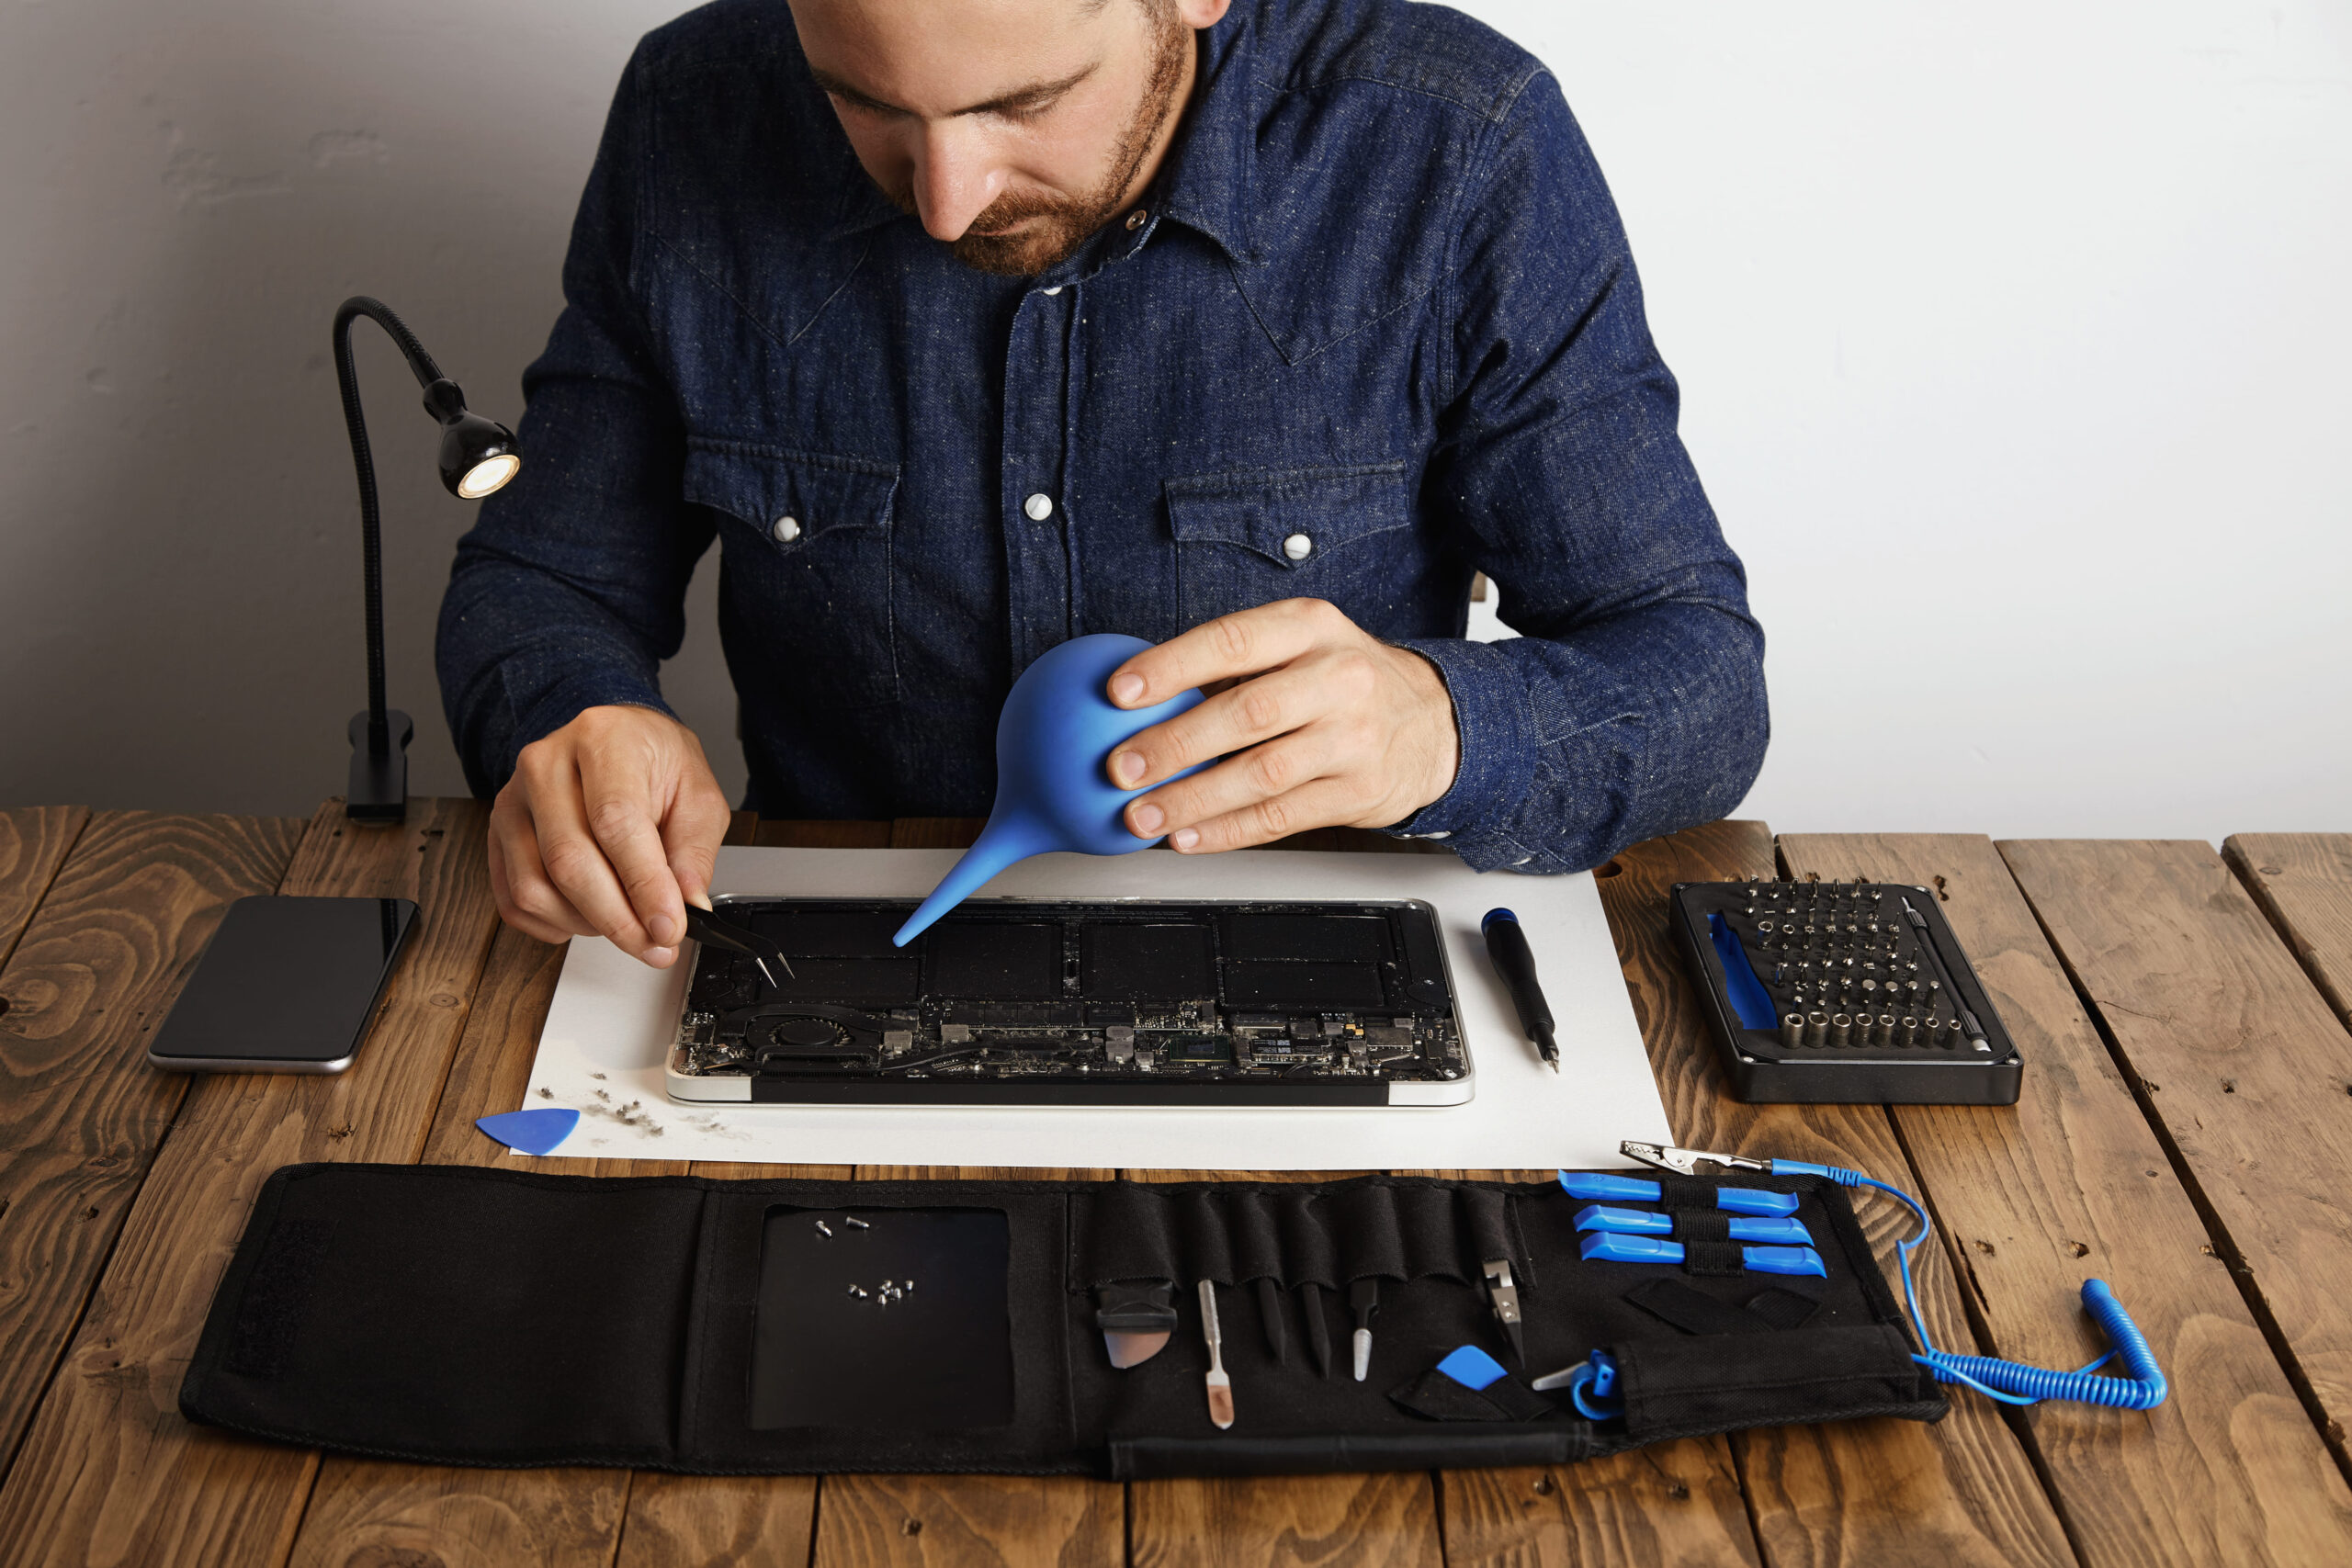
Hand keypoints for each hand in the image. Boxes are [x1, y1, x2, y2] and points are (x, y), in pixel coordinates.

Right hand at [488, 705, 732, 965]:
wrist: (616, 741)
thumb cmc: (654, 763)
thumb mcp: (698, 795)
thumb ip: (694, 850)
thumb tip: (687, 904)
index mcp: (602, 740)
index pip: (614, 823)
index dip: (643, 885)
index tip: (668, 926)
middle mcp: (545, 766)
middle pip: (568, 861)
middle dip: (617, 919)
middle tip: (655, 943)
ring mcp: (513, 801)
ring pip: (535, 889)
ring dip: (586, 924)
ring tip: (626, 920)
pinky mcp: (496, 835)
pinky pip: (514, 901)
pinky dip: (555, 924)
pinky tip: (589, 915)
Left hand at [1104, 598, 1458, 852]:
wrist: (1434, 723)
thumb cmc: (1344, 681)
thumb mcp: (1300, 646)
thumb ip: (1231, 665)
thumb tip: (1138, 694)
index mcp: (1310, 628)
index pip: (1232, 641)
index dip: (1172, 666)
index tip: (1118, 692)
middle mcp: (1338, 678)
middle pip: (1246, 713)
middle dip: (1173, 744)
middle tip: (1120, 767)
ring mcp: (1353, 737)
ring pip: (1261, 774)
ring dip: (1193, 800)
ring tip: (1143, 814)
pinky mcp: (1358, 791)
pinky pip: (1282, 817)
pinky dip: (1228, 831)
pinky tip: (1189, 836)